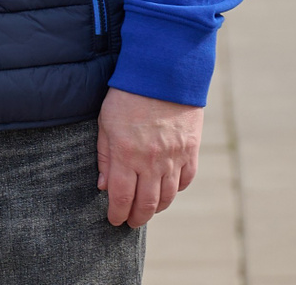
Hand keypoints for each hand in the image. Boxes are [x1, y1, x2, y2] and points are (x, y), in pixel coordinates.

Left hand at [96, 87, 201, 227]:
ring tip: (148, 210)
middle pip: (147, 203)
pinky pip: (186, 179)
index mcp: (127, 154)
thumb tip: (104, 187)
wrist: (163, 73)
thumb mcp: (106, 123)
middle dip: (137, 217)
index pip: (121, 197)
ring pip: (168, 196)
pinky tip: (168, 190)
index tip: (114, 220)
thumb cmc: (128, 95)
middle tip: (131, 222)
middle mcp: (152, 160)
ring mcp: (174, 157)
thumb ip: (105, 156)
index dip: (117, 213)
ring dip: (157, 208)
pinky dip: (176, 189)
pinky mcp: (191, 149)